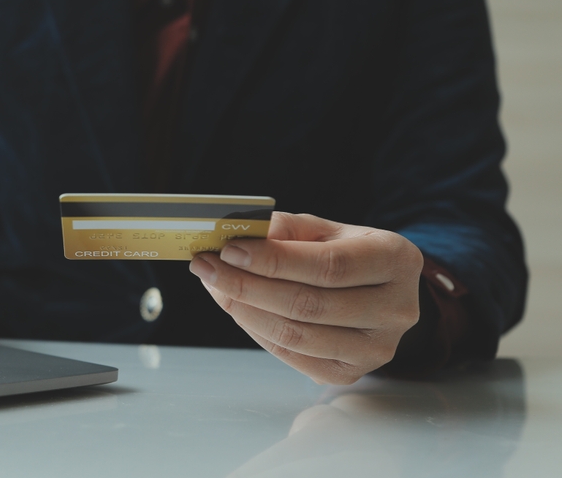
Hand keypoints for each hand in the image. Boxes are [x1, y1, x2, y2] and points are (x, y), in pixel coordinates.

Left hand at [189, 212, 422, 384]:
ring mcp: (377, 348)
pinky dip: (256, 331)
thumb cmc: (346, 254)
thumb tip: (238, 235)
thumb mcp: (326, 230)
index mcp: (396, 259)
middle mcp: (396, 309)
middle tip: (206, 267)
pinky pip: (292, 356)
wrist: (378, 293)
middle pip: (308, 304)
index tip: (230, 250)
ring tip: (214, 285)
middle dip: (247, 285)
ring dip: (244, 310)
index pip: (329, 266)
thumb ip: (287, 229)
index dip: (274, 260)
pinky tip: (236, 308)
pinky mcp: (351, 373)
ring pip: (296, 335)